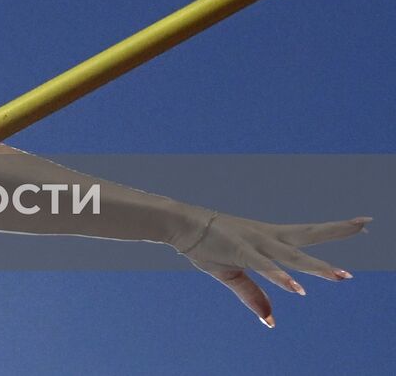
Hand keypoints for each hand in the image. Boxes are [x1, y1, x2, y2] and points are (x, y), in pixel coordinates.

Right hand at [170, 209, 371, 326]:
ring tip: (343, 276)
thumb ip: (254, 295)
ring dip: (317, 268)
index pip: (308, 235)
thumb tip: (270, 321)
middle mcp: (267, 237)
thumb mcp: (231, 273)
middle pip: (309, 235)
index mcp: (268, 239)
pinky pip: (265, 266)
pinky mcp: (240, 251)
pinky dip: (281, 277)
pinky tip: (297, 288)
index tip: (362, 223)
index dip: (334, 230)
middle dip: (338, 230)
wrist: (177, 223)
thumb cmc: (205, 244)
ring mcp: (255, 243)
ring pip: (293, 256)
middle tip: (366, 223)